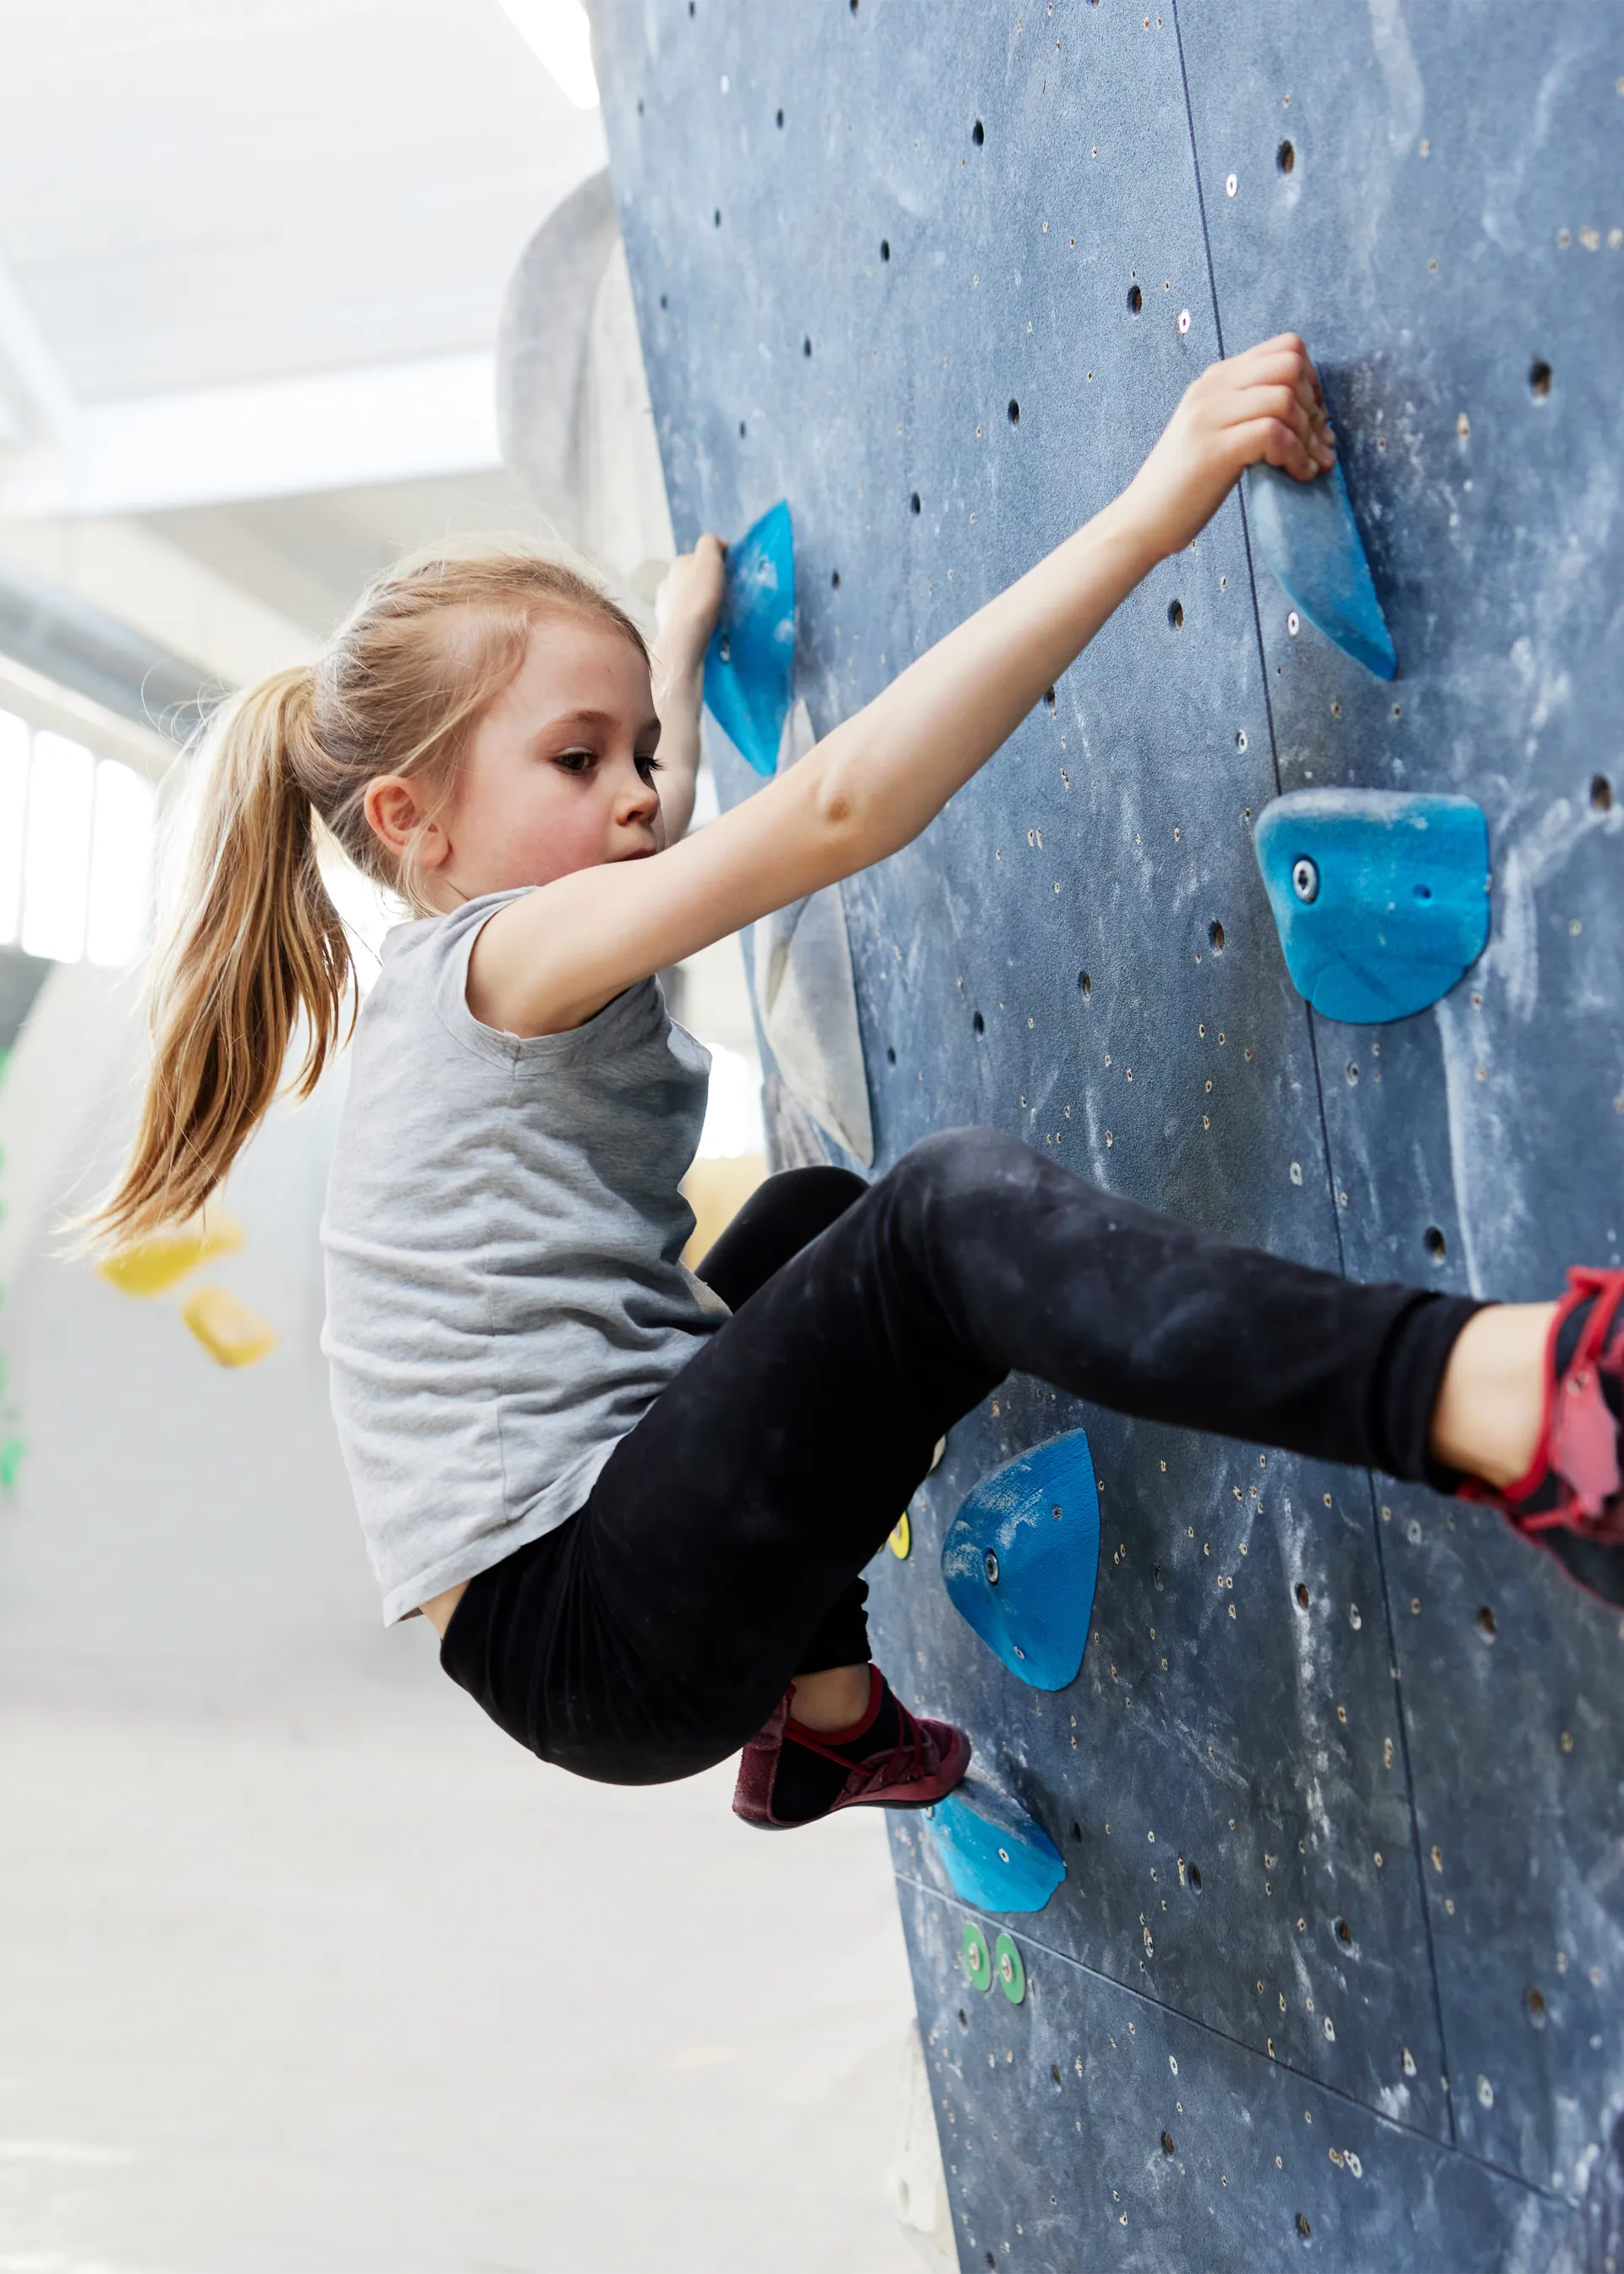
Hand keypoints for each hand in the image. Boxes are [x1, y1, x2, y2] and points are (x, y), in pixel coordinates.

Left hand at [654, 533, 725, 663]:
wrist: (685, 636)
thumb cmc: (701, 596)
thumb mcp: (709, 560)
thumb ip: (711, 543)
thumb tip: (717, 544)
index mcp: (678, 564)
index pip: (701, 558)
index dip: (717, 564)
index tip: (730, 577)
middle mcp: (667, 581)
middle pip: (692, 579)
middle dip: (705, 584)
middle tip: (723, 597)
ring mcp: (663, 605)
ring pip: (686, 599)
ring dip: (697, 603)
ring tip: (714, 616)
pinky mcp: (665, 626)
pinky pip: (682, 619)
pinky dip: (691, 620)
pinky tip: (702, 628)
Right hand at [1122, 334, 1335, 562]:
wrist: (1143, 520)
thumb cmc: (1187, 485)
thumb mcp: (1218, 431)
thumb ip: (1250, 410)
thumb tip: (1311, 411)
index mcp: (1217, 379)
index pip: (1285, 347)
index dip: (1312, 379)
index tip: (1314, 417)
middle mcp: (1212, 388)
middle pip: (1290, 365)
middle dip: (1315, 405)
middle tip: (1317, 443)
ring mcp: (1210, 416)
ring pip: (1285, 398)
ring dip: (1308, 435)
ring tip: (1308, 464)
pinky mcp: (1214, 449)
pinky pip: (1274, 433)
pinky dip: (1296, 456)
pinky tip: (1297, 476)